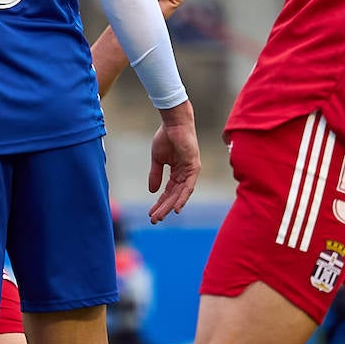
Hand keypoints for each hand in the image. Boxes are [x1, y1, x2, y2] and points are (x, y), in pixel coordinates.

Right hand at [148, 100, 199, 223]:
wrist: (173, 123)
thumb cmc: (166, 137)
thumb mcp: (157, 160)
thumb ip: (155, 175)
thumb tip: (152, 191)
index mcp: (177, 171)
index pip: (168, 191)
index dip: (159, 203)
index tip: (151, 213)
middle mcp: (185, 173)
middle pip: (174, 195)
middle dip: (163, 208)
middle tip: (154, 220)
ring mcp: (190, 171)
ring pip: (180, 194)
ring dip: (170, 206)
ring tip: (160, 217)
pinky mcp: (194, 167)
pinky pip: (189, 186)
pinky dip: (183, 197)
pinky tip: (176, 208)